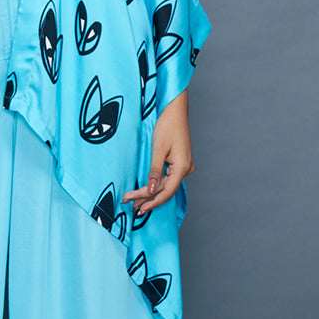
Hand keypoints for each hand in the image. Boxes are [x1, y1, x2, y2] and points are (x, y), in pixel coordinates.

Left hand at [122, 89, 194, 214]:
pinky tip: (148, 191)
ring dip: (152, 193)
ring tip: (136, 202)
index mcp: (182, 167)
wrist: (175, 110)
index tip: (138, 207)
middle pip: (166, 189)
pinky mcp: (180, 162)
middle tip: (132, 206)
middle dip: (148, 198)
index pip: (166, 191)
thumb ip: (155, 171)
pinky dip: (157, 185)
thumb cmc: (167, 125)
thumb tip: (152, 190)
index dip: (152, 201)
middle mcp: (186, 169)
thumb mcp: (158, 149)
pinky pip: (168, 178)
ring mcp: (184, 166)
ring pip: (167, 185)